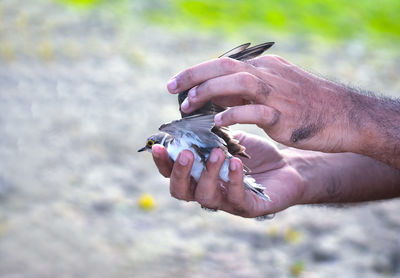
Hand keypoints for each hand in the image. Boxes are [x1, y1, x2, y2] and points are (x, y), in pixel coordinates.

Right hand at [151, 131, 304, 217]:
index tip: (157, 146)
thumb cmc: (254, 154)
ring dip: (208, 173)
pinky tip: (235, 162)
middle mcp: (207, 191)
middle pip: (181, 191)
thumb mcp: (227, 139)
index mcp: (198, 175)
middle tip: (186, 153)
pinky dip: (233, 180)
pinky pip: (235, 197)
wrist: (288, 166)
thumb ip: (207, 134)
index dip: (162, 162)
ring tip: (217, 153)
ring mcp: (226, 202)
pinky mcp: (248, 207)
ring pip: (206, 196)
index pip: (172, 173)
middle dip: (180, 172)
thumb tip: (186, 116)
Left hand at [166, 55, 360, 152]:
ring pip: (239, 81)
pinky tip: (217, 122)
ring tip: (189, 105)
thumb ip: (244, 93)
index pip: (224, 64)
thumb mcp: (275, 91)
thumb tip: (213, 97)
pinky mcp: (286, 116)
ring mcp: (279, 94)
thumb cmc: (308, 106)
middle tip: (171, 89)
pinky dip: (234, 113)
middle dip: (194, 76)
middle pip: (226, 67)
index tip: (175, 83)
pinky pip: (256, 111)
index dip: (196, 72)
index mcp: (266, 68)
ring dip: (209, 91)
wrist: (347, 116)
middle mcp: (270, 75)